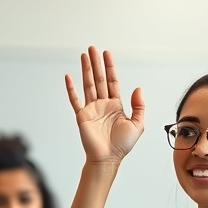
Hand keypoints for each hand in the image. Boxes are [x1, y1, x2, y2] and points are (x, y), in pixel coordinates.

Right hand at [65, 46, 144, 164]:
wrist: (109, 159)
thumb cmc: (123, 145)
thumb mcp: (138, 124)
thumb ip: (139, 106)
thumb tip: (138, 89)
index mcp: (116, 105)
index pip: (112, 81)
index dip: (110, 67)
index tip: (106, 54)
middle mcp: (103, 104)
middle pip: (99, 79)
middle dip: (96, 63)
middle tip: (93, 48)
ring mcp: (91, 109)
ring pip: (88, 85)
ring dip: (86, 70)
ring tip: (84, 55)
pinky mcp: (82, 116)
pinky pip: (75, 100)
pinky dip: (71, 89)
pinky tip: (69, 77)